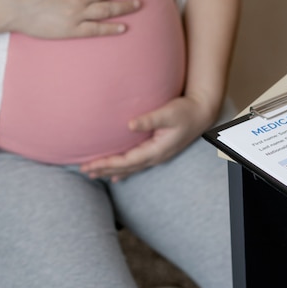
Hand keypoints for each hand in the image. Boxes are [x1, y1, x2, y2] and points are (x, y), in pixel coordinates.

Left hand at [79, 95, 216, 181]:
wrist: (201, 113)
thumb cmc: (185, 111)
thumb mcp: (168, 112)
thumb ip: (150, 119)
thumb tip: (129, 125)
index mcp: (157, 150)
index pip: (128, 161)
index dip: (109, 164)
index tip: (91, 164)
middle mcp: (156, 156)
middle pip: (126, 168)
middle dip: (105, 170)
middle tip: (84, 171)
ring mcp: (157, 156)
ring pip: (130, 168)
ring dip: (112, 171)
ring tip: (94, 175)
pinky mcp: (157, 151)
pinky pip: (137, 165)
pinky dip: (124, 170)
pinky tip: (116, 176)